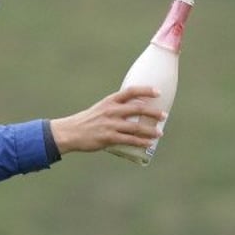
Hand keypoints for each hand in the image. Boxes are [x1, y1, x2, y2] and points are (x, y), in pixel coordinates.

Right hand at [50, 86, 165, 153]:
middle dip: (153, 113)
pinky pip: (129, 140)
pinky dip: (141, 142)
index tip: (158, 92)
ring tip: (160, 133)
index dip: (146, 90)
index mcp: (110, 101)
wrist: (70, 132)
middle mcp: (111, 111)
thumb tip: (136, 109)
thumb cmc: (88, 120)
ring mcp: (110, 124)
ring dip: (150, 131)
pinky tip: (148, 144)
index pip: (130, 91)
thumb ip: (117, 108)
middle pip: (137, 109)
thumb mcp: (101, 108)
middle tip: (164, 116)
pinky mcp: (108, 137)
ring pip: (135, 127)